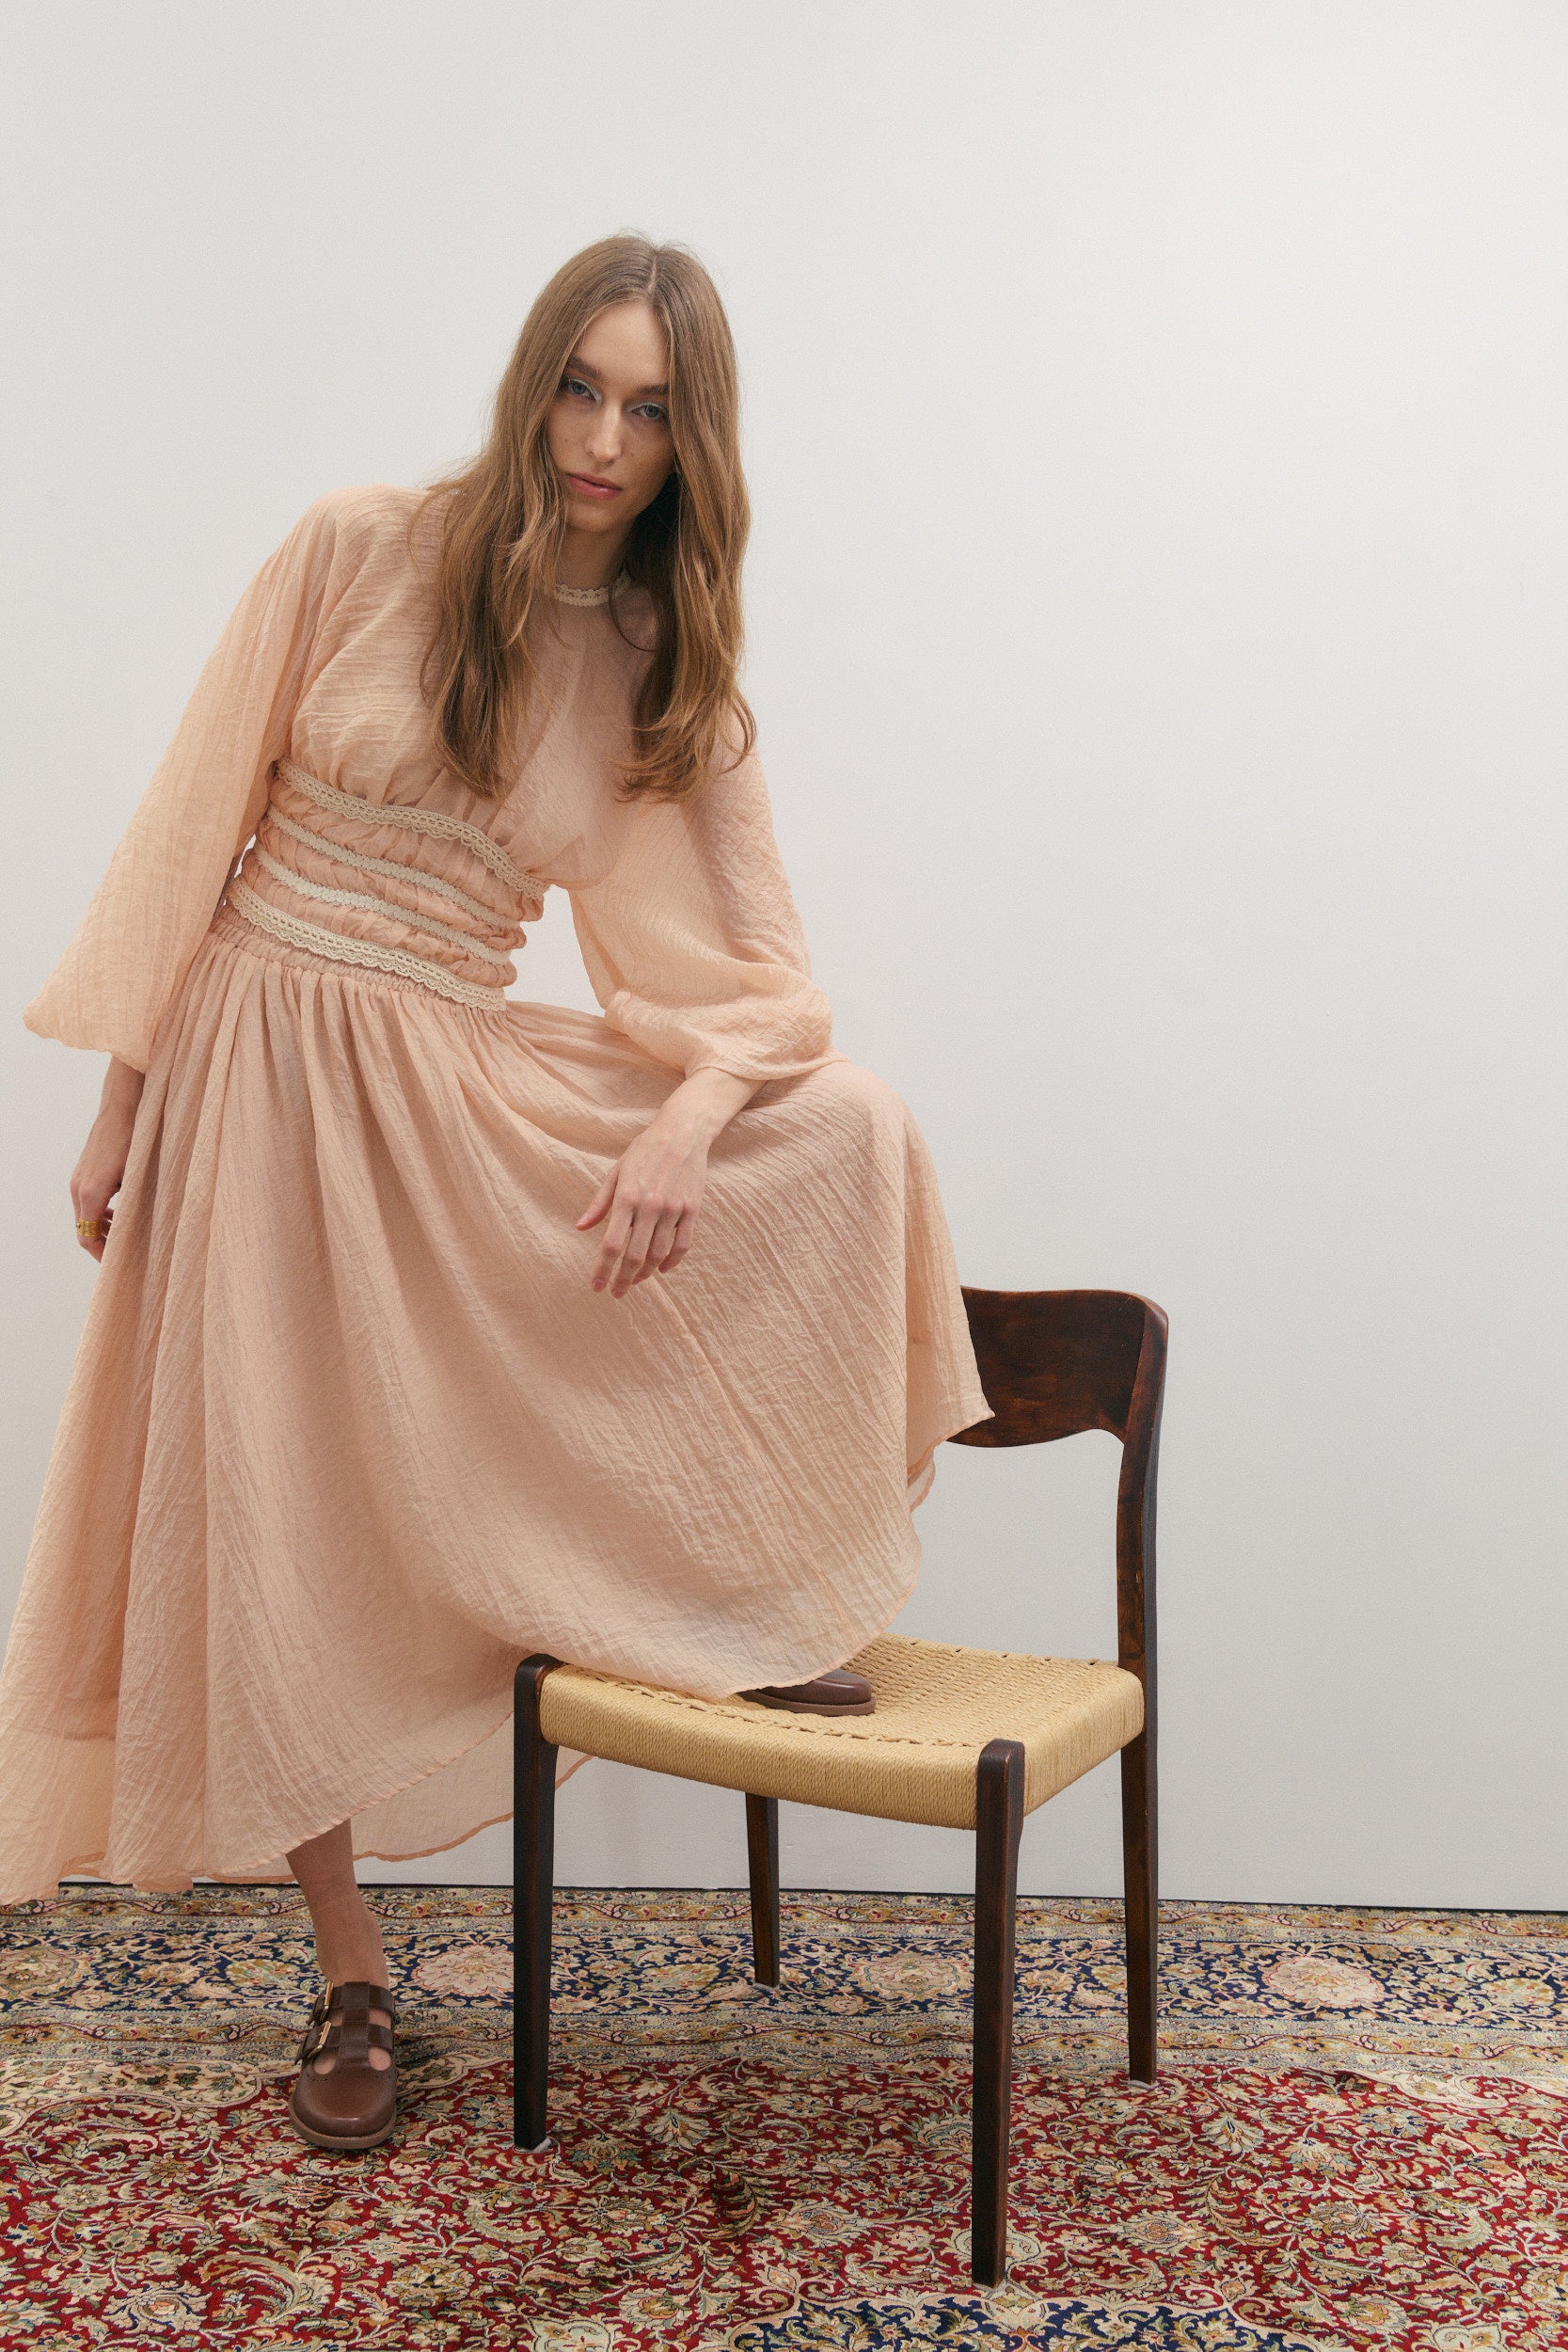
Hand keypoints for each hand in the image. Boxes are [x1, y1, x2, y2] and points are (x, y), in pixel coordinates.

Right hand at [71, 1056, 144, 1260]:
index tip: (120, 1263)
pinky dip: (98, 1214)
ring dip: (101, 1229)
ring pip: (84, 1216)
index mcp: (91, 1194)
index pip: (88, 1238)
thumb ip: (131, 1207)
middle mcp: (78, 1189)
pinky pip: (85, 1203)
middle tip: (126, 1254)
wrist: (122, 1109)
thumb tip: (136, 1232)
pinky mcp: (82, 1173)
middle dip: (103, 1245)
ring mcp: (77, 1180)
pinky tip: (117, 1214)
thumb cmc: (135, 1141)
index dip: (103, 1255)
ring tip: (124, 1237)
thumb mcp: (137, 1178)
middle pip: (84, 1230)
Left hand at [577, 1067, 756, 1297]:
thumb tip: (580, 1227)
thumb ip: (599, 1203)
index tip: (596, 1286)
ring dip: (645, 1273)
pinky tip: (661, 1269)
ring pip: (659, 1254)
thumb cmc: (645, 1150)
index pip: (612, 1244)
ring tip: (634, 1281)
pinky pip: (682, 1245)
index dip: (603, 1269)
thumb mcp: (616, 1172)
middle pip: (634, 1255)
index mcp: (627, 1196)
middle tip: (616, 1293)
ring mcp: (674, 1209)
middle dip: (623, 1280)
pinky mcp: (692, 1209)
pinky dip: (671, 1262)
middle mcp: (650, 1206)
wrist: (683, 1131)